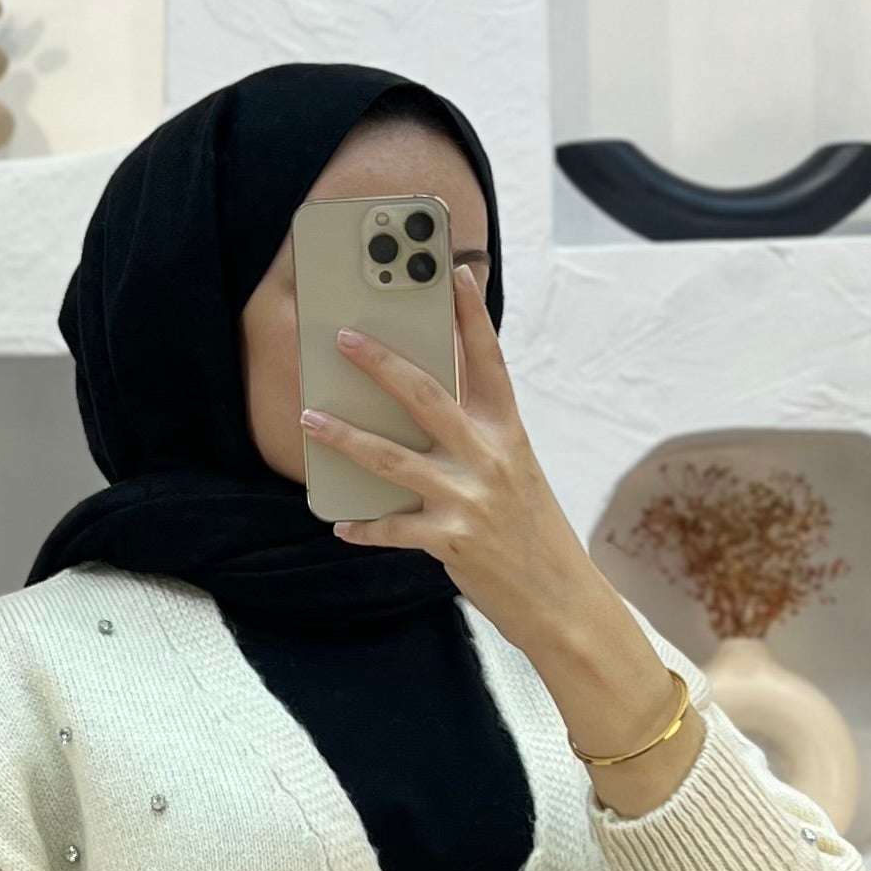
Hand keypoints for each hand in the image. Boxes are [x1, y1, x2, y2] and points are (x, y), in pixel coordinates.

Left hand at [298, 262, 595, 659]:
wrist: (560, 598)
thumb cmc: (531, 531)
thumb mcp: (515, 472)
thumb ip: (477, 437)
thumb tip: (421, 408)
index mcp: (508, 432)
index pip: (489, 361)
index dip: (472, 315)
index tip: (454, 271)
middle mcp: (489, 457)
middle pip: (427, 396)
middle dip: (381, 363)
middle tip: (345, 339)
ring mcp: (469, 497)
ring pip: (394, 458)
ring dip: (345, 436)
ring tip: (310, 418)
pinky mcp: (451, 539)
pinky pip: (394, 529)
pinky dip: (365, 527)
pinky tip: (341, 524)